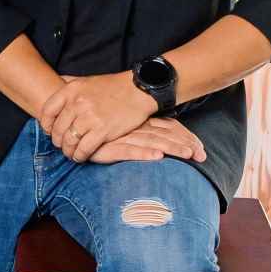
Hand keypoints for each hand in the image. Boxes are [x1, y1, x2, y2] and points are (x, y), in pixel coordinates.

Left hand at [40, 72, 157, 160]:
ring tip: (70, 153)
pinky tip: (80, 157)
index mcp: (71, 90)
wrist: (138, 89)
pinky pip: (84, 148)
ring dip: (67, 150)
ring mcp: (89, 117)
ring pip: (69, 140)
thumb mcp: (86, 81)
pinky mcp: (103, 130)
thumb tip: (55, 82)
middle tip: (60, 145)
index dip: (45, 124)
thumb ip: (69, 85)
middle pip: (57, 128)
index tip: (48, 131)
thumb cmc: (112, 87)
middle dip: (57, 141)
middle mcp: (77, 103)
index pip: (48, 110)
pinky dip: (80, 155)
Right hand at [90, 116, 207, 163]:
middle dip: (185, 145)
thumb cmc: (96, 118)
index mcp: (140, 120)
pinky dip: (143, 154)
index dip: (185, 137)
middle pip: (166, 135)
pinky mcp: (108, 146)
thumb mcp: (121, 123)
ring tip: (189, 155)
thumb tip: (159, 139)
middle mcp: (134, 126)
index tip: (200, 149)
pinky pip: (128, 150)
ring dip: (171, 148)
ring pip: (152, 142)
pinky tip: (157, 157)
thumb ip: (139, 127)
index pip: (169, 127)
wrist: (68, 114)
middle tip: (202, 155)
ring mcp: (122, 136)